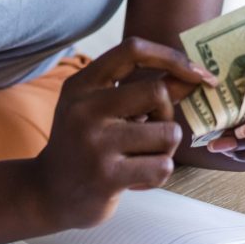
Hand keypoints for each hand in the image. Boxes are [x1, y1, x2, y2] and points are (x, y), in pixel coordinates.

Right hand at [36, 37, 215, 228]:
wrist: (47, 194)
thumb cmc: (85, 145)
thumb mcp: (101, 109)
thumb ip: (142, 91)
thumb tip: (193, 76)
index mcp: (82, 84)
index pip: (133, 49)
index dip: (171, 57)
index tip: (197, 74)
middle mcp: (85, 109)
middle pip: (157, 91)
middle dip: (167, 113)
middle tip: (152, 130)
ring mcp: (95, 143)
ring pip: (168, 133)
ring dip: (165, 149)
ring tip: (142, 157)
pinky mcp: (107, 176)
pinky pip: (162, 166)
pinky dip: (159, 173)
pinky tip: (136, 178)